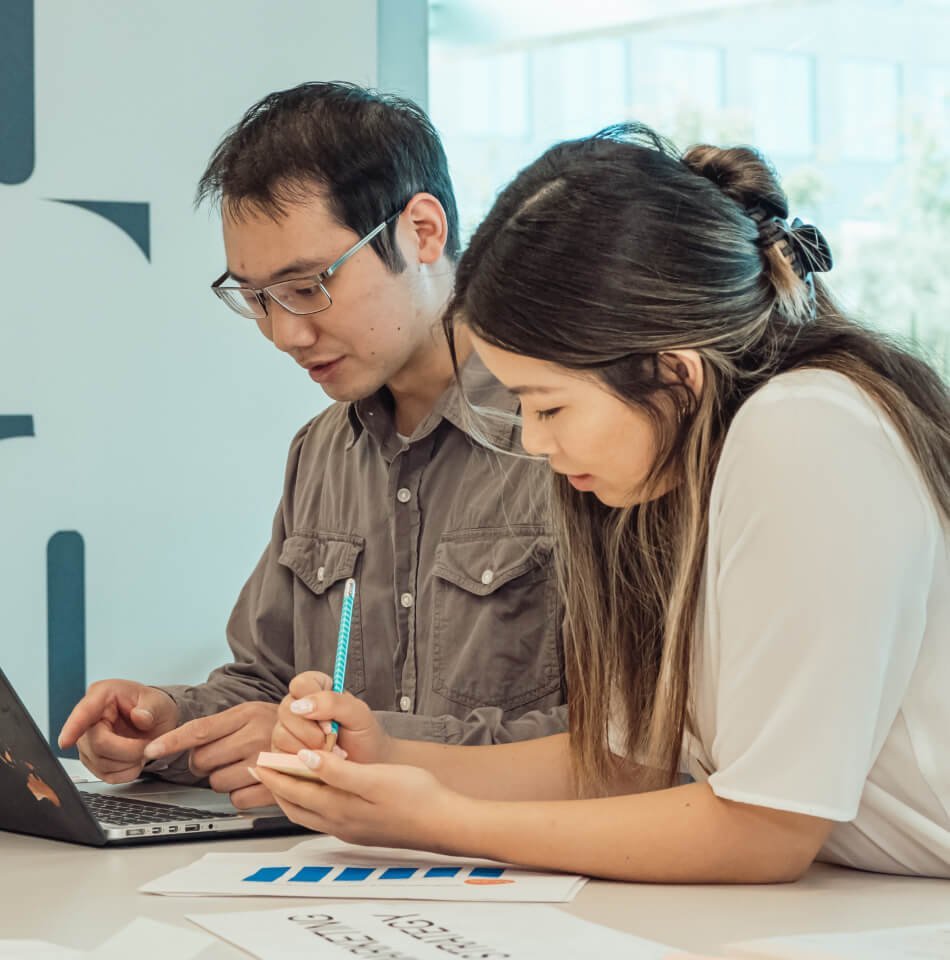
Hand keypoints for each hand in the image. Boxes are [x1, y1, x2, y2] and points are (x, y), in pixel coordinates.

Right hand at [58, 680, 178, 783]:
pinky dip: (125, 772)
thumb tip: (140, 716)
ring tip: (142, 748)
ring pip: (101, 763)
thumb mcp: (159, 702)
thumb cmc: (153, 708)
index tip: (65, 741)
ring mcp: (87, 742)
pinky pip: (105, 775)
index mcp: (103, 695)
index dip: (73, 727)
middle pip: (98, 744)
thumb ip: (151, 708)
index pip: (85, 712)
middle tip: (147, 744)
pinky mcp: (91, 760)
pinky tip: (134, 759)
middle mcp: (89, 718)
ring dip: (129, 762)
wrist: (155, 723)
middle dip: (128, 749)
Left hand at [142, 701, 279, 808]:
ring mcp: (266, 761)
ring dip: (224, 780)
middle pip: (203, 760)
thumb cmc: (277, 727)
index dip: (171, 741)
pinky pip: (236, 800)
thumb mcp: (251, 714)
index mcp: (247, 713)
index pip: (200, 729)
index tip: (150, 751)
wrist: (320, 735)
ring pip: (217, 783)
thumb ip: (220, 727)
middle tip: (224, 756)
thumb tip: (180, 743)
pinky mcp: (274, 785)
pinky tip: (255, 781)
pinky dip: (241, 795)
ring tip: (245, 767)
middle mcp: (256, 734)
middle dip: (206, 763)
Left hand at [254, 750, 466, 852]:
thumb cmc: (416, 797)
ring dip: (291, 795)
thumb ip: (337, 771)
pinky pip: (323, 815)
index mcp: (340, 808)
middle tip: (261, 769)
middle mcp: (340, 822)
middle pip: (295, 805)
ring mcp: (351, 828)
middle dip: (275, 786)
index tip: (258, 760)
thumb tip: (304, 761)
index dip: (274, 775)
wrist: (444, 822)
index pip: (295, 791)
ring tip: (282, 779)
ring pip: (308, 813)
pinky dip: (310, 801)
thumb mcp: (374, 778)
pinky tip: (319, 792)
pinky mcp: (362, 829)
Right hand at [271, 671, 391, 764]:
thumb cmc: (364, 737)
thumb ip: (333, 702)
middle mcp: (299, 706)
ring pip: (280, 733)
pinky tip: (318, 762)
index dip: (312, 702)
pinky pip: (278, 754)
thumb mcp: (359, 714)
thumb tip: (301, 705)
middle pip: (286, 709)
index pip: (300, 684)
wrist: (366, 767)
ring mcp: (288, 729)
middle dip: (311, 731)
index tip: (330, 722)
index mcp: (318, 688)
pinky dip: (300, 761)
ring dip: (307, 747)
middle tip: (331, 740)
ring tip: (328, 752)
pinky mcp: (282, 752)